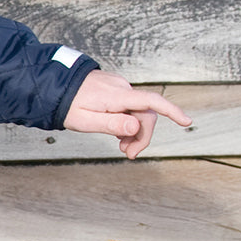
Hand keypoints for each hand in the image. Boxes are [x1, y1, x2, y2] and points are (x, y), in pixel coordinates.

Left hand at [63, 70, 191, 158]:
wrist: (54, 85)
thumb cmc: (66, 105)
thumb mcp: (84, 120)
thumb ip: (111, 124)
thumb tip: (136, 126)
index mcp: (116, 96)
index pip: (151, 101)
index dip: (172, 111)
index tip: (187, 122)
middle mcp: (122, 88)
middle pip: (146, 113)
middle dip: (142, 136)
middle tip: (129, 154)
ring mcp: (119, 87)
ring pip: (138, 111)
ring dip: (134, 130)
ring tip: (122, 146)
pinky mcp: (116, 89)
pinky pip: (129, 106)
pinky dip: (127, 121)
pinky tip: (118, 132)